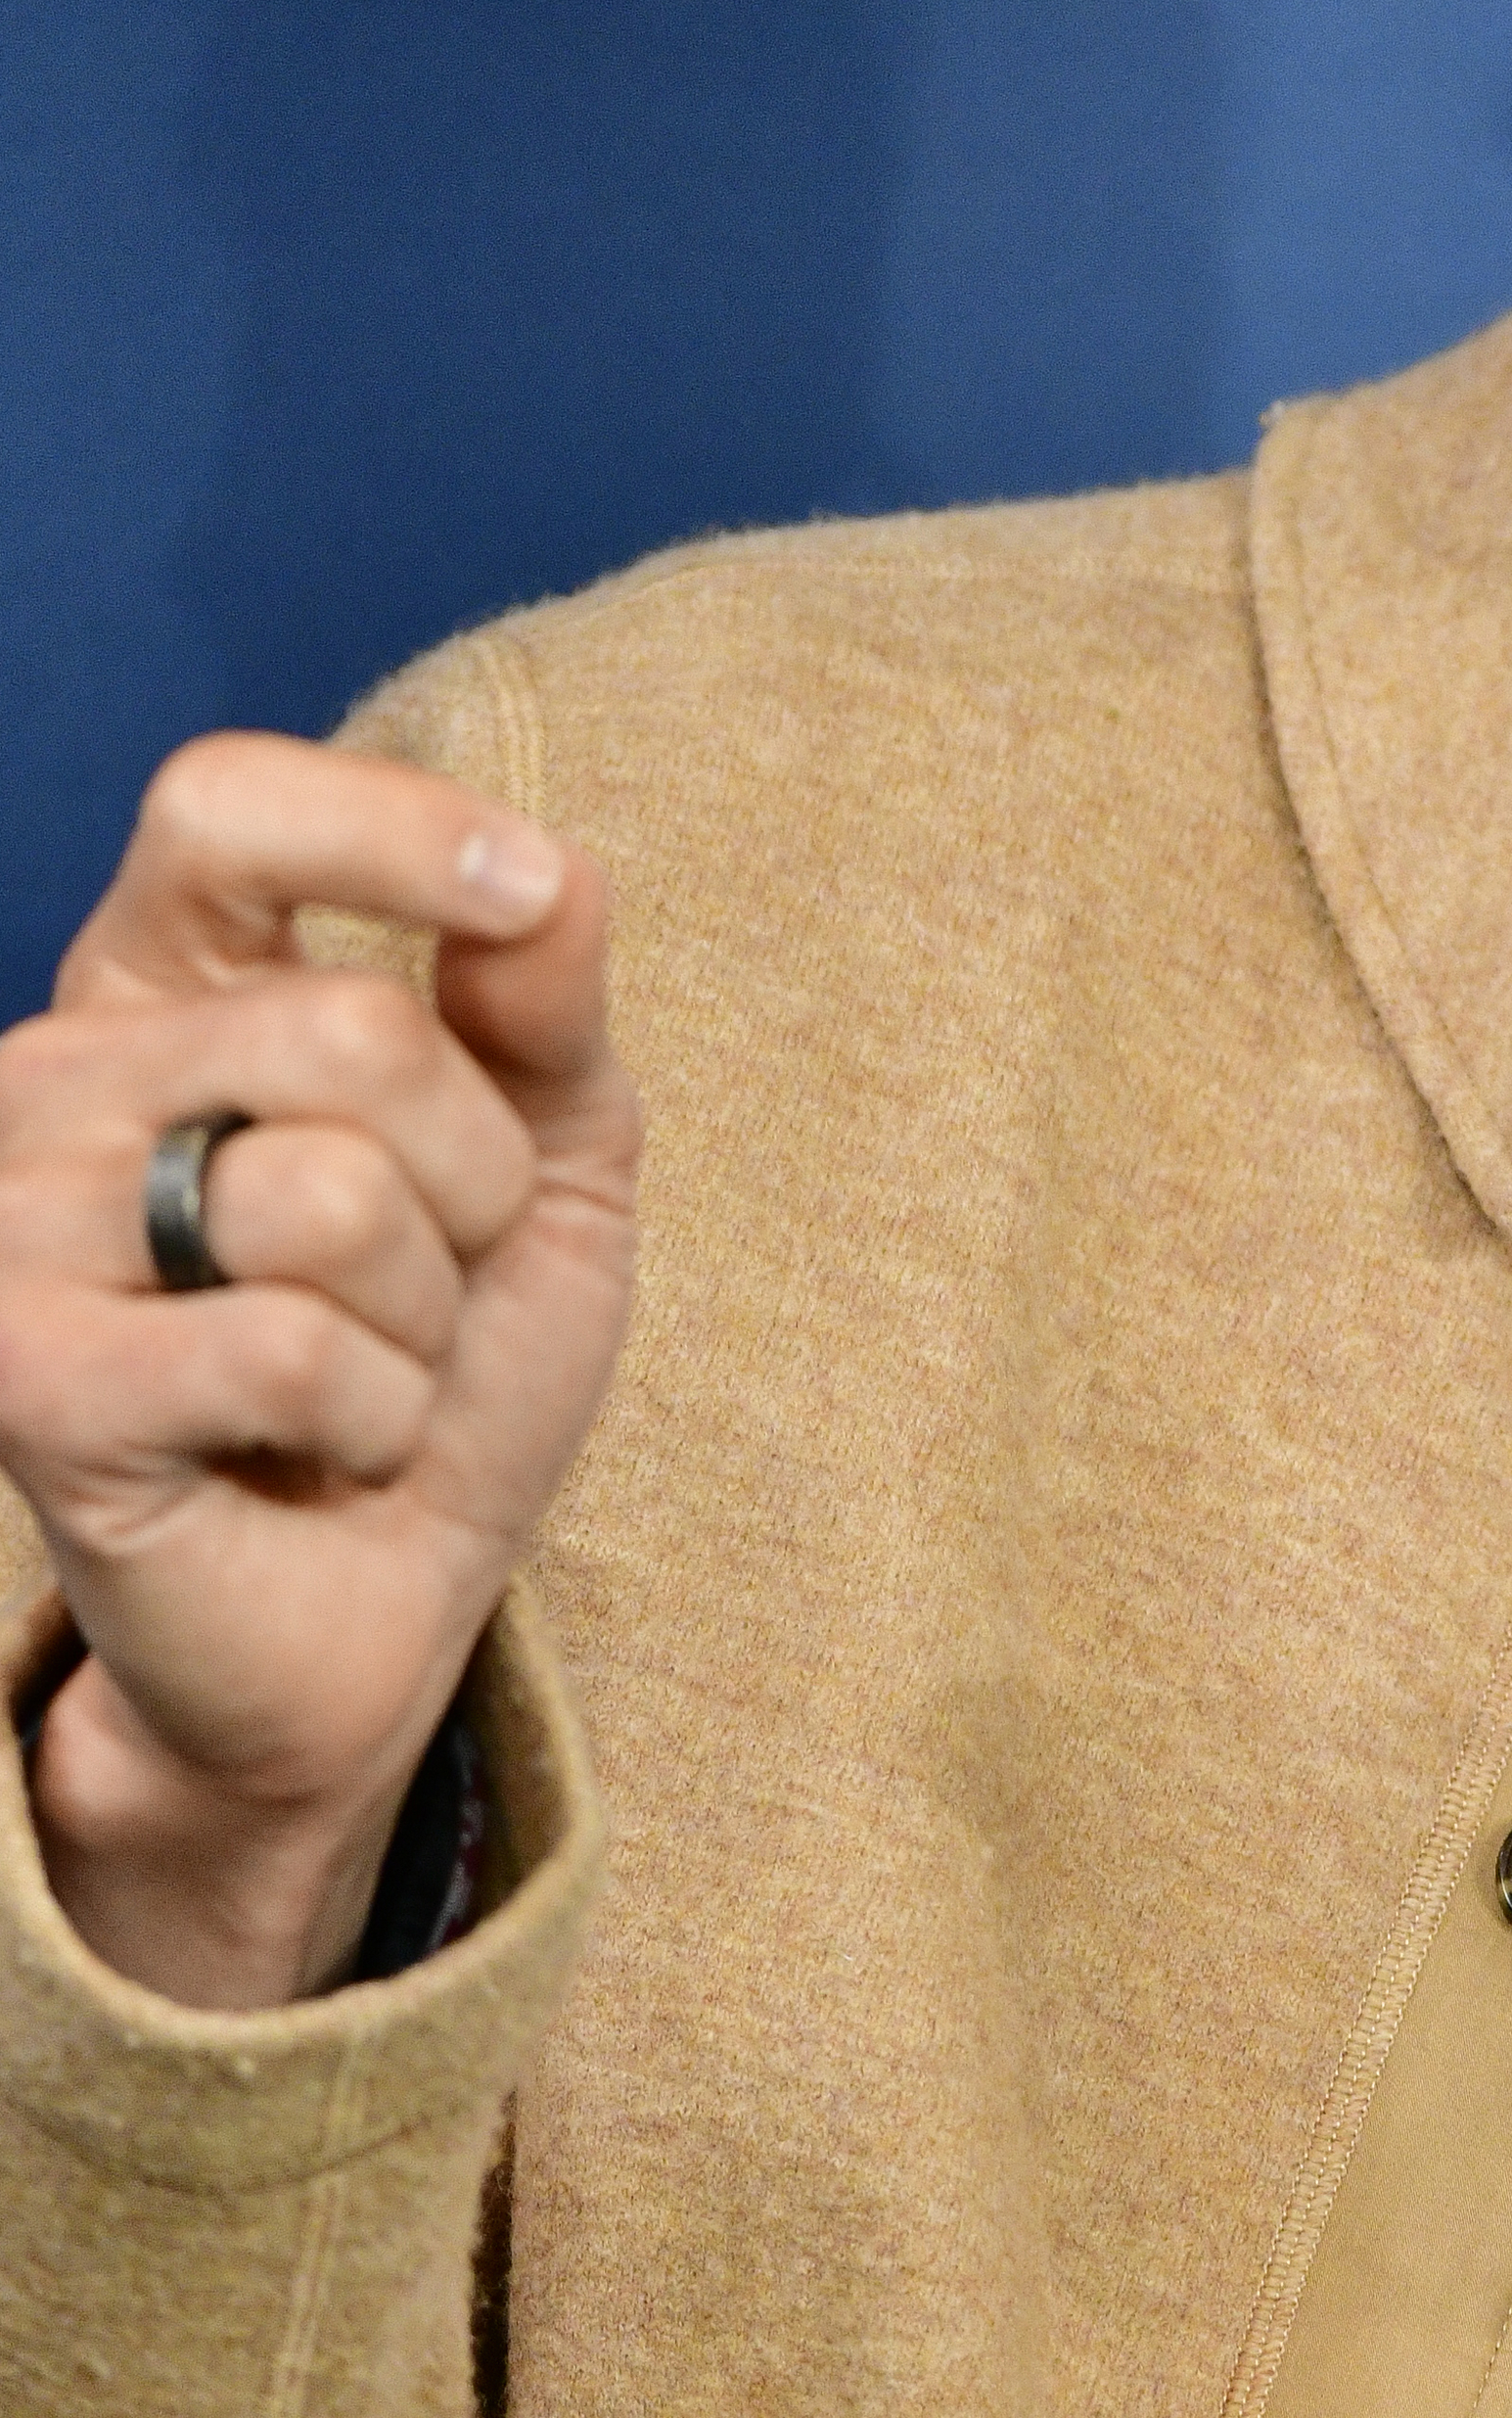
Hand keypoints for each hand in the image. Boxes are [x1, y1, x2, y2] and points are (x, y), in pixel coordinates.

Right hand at [0, 738, 638, 2007]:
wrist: (373, 1609)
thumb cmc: (440, 1358)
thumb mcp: (538, 1159)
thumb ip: (541, 1005)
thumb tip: (552, 875)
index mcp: (157, 987)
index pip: (220, 809)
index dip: (389, 831)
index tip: (524, 896)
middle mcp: (51, 1079)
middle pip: (351, 1032)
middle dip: (470, 1181)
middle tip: (425, 1283)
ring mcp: (12, 1228)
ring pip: (328, 1192)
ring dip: (418, 1315)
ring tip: (359, 1372)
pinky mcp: (29, 1383)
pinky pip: (291, 1347)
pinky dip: (368, 1416)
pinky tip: (311, 1453)